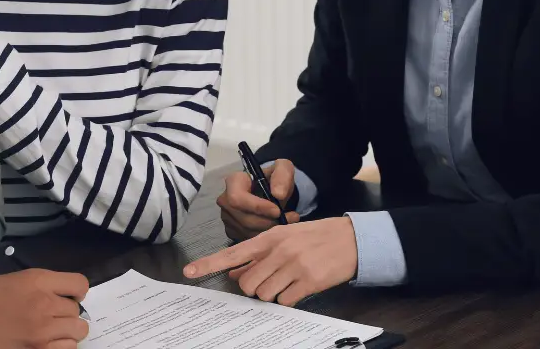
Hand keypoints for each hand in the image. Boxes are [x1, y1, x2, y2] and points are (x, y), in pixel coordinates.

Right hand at [0, 269, 89, 348]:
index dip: (75, 292)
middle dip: (66, 314)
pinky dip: (59, 348)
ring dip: (65, 333)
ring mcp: (41, 332)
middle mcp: (43, 304)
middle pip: (77, 311)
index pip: (80, 284)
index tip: (67, 297)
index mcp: (36, 280)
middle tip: (48, 317)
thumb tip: (60, 296)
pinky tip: (43, 344)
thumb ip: (39, 286)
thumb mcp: (10, 281)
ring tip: (47, 333)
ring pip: (77, 332)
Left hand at [183, 217, 357, 306]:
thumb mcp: (283, 240)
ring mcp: (293, 266)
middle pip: (247, 284)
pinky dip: (289, 300)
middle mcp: (278, 250)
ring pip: (265, 294)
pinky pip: (285, 301)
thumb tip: (234, 274)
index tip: (189, 272)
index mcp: (268, 238)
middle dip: (254, 289)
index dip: (208, 264)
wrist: (350, 239)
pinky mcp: (308, 281)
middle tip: (270, 282)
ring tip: (288, 281)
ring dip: (273, 294)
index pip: (232, 253)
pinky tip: (299, 287)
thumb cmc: (314, 239)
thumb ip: (258, 256)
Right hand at [217, 158, 299, 240]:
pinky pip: (247, 239)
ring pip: (247, 231)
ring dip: (268, 230)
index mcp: (234, 181)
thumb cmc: (273, 179)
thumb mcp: (283, 169)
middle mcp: (225, 200)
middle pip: (244, 219)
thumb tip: (278, 194)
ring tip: (286, 222)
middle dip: (268, 222)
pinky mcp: (231, 230)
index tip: (278, 210)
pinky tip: (274, 228)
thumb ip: (282, 176)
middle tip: (287, 219)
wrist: (270, 191)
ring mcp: (227, 217)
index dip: (257, 207)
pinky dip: (263, 237)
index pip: (238, 198)